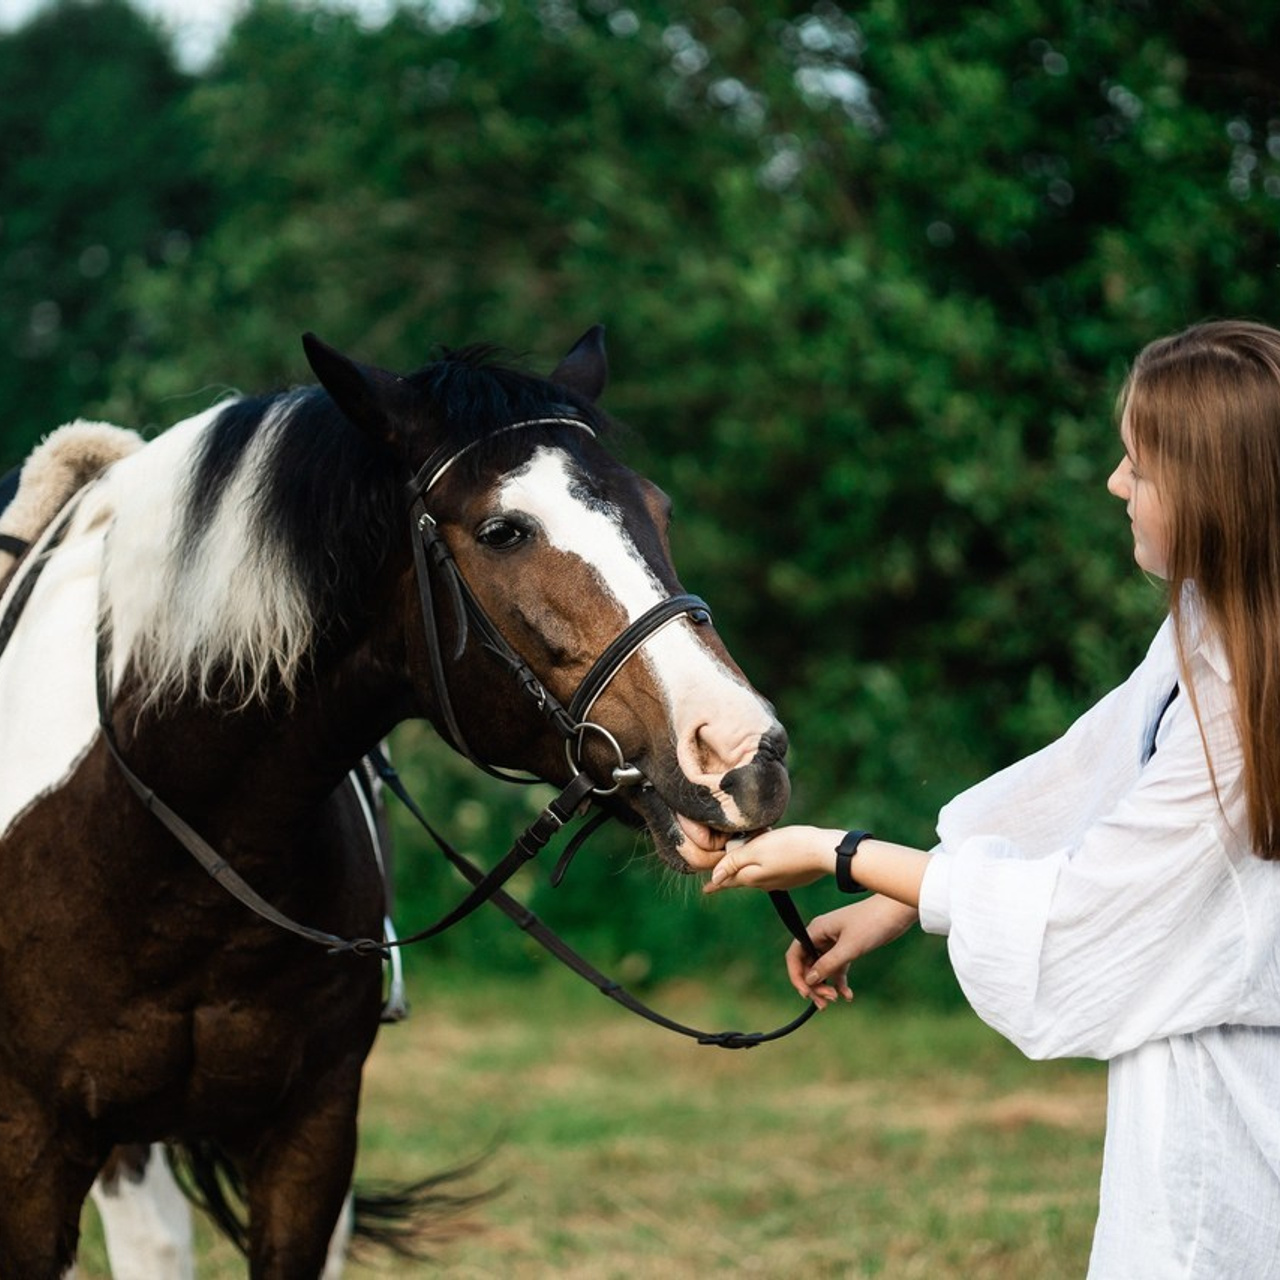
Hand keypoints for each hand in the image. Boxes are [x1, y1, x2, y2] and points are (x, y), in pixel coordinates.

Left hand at [702, 825, 840, 892]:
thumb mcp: (756, 849)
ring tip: (742, 863)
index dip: (715, 882)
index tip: (705, 889)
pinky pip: (772, 872)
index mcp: (752, 877)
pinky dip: (765, 866)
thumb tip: (715, 876)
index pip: (728, 880)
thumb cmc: (790, 846)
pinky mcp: (793, 876)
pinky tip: (768, 859)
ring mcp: (780, 881)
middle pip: (742, 878)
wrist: (824, 852)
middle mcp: (765, 883)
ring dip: (748, 869)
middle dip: (731, 875)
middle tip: (720, 874)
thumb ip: (734, 862)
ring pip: (757, 875)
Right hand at [785, 897, 919, 1008]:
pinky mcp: (847, 948)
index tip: (806, 993)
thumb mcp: (850, 947)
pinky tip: (848, 995)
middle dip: (814, 985)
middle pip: (808, 965)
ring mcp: (834, 943)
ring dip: (826, 986)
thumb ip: (828, 964)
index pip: (795, 955)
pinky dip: (840, 983)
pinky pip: (837, 969)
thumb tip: (809, 980)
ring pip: (822, 969)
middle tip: (826, 1002)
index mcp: (816, 930)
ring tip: (837, 999)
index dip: (796, 975)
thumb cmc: (872, 922)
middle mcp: (821, 936)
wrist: (896, 911)